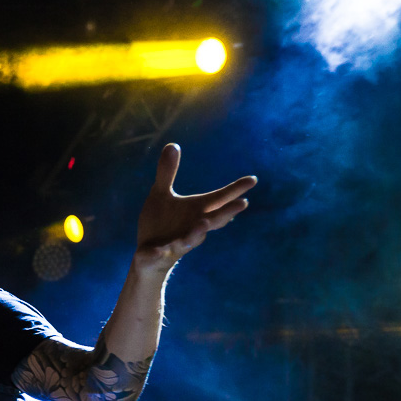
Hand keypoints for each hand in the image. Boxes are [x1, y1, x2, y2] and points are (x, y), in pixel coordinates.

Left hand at [135, 144, 256, 272]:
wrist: (148, 256)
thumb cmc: (160, 223)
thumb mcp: (160, 194)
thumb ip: (167, 172)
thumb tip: (173, 144)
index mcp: (195, 211)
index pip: (218, 199)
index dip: (234, 190)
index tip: (253, 179)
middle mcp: (192, 228)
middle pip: (213, 221)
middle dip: (226, 213)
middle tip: (243, 204)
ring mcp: (177, 243)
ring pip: (191, 240)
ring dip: (197, 233)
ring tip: (203, 224)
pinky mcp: (158, 255)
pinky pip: (159, 255)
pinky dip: (158, 253)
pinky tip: (156, 250)